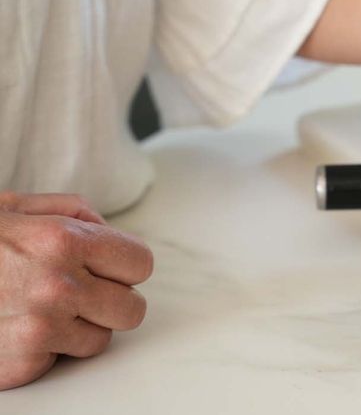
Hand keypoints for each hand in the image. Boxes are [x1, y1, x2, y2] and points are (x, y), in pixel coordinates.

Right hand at [0, 192, 152, 389]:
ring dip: (77, 329)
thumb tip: (107, 228)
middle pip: (132, 309)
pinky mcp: (24, 363)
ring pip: (100, 340)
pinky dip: (44, 351)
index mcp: (64, 239)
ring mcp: (41, 328)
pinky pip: (60, 361)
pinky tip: (14, 330)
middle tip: (78, 295)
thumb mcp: (12, 205)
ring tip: (39, 310)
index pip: (140, 263)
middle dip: (108, 302)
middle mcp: (59, 285)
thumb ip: (69, 210)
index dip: (122, 267)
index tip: (104, 270)